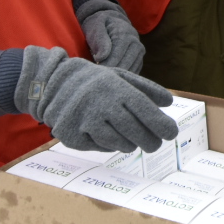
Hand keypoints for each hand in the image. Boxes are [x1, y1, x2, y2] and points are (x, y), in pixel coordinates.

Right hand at [11, 46, 176, 152]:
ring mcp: (84, 122)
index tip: (172, 134)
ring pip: (118, 143)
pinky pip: (100, 147)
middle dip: (149, 141)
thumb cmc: (94, 81)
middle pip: (133, 131)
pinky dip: (109, 145)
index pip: (143, 109)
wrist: (51, 84)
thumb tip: (169, 102)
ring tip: (133, 141)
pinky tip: (109, 137)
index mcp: (114, 88)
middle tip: (155, 145)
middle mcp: (100, 104)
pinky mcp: (72, 137)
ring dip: (130, 144)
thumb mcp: (119, 77)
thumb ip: (146, 89)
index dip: (160, 124)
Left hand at [78, 0, 145, 72]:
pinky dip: (123, 76)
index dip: (105, 66)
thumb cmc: (101, 25)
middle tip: (98, 78)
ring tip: (104, 77)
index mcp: (125, 34)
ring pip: (130, 71)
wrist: (112, 21)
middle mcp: (136, 43)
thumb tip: (101, 58)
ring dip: (117, 76)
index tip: (95, 72)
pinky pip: (133, 72)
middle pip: (125, 65)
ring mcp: (140, 52)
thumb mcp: (97, 27)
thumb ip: (100, 41)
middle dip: (111, 73)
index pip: (116, 56)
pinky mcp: (139, 60)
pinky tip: (113, 76)